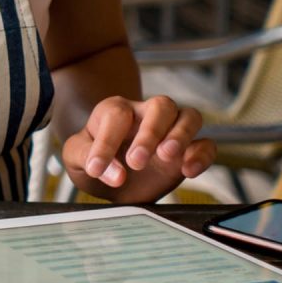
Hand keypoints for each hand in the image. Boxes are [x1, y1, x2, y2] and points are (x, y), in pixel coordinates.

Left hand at [62, 95, 216, 202]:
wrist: (112, 177)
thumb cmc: (93, 159)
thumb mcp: (75, 158)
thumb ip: (86, 159)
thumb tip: (116, 174)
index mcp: (115, 111)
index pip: (116, 115)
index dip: (106, 142)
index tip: (96, 169)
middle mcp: (146, 115)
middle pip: (162, 105)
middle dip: (151, 132)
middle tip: (136, 161)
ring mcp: (171, 131)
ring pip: (189, 116)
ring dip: (181, 135)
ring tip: (167, 156)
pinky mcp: (188, 151)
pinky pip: (207, 144)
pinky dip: (202, 155)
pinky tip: (188, 171)